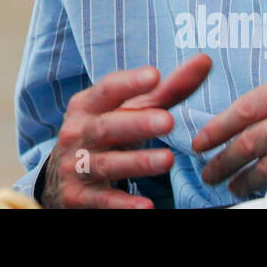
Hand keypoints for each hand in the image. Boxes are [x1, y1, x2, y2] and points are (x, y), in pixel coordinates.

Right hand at [40, 53, 211, 208]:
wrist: (61, 178)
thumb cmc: (106, 135)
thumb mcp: (128, 111)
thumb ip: (167, 90)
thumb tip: (205, 60)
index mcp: (87, 105)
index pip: (107, 90)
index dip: (129, 82)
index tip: (154, 75)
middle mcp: (78, 133)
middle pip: (107, 126)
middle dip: (137, 123)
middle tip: (168, 121)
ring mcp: (76, 165)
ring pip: (107, 164)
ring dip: (137, 162)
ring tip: (167, 160)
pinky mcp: (78, 197)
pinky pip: (102, 200)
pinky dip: (123, 204)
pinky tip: (146, 206)